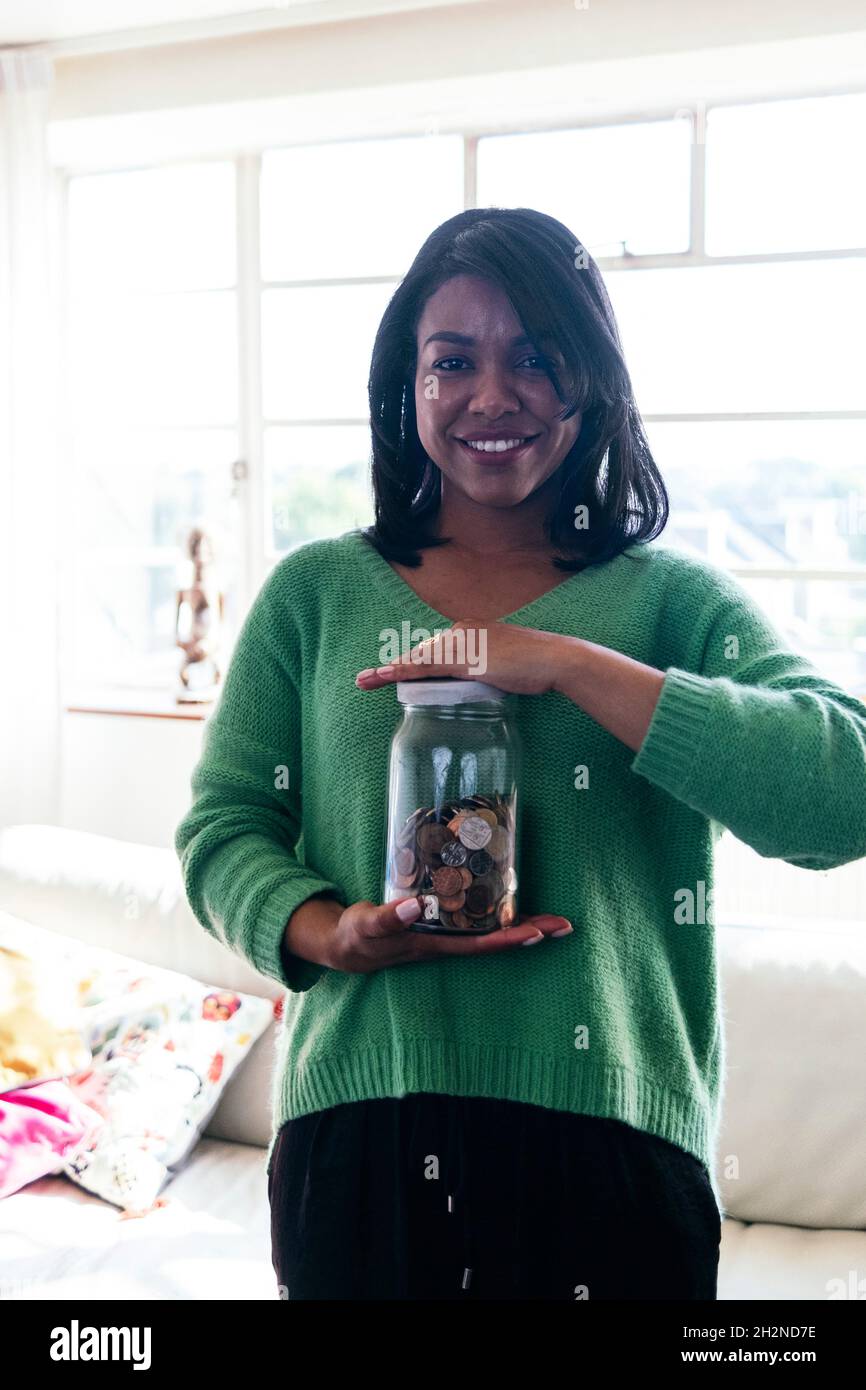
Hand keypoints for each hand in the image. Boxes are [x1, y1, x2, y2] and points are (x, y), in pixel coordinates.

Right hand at [286, 893, 572, 974]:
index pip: (482, 944)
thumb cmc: (357, 936)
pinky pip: (476, 916)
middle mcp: (448, 941)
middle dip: (531, 931)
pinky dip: (497, 907)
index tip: (541, 931)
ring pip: (491, 928)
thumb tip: (417, 905)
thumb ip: (390, 917)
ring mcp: (446, 933)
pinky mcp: (440, 921)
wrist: (344, 944)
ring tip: (554, 915)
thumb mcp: (368, 926)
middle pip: (497, 938)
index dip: (511, 937)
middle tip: (566, 924)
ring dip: (522, 921)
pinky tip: (512, 896)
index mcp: (436, 945)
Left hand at [355, 619, 566, 696]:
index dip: (411, 663)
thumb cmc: (537, 665)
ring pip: (418, 658)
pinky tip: (386, 676)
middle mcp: (462, 631)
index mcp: (470, 630)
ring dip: (389, 670)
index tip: (393, 672)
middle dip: (393, 666)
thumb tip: (475, 684)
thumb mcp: (505, 665)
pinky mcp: (466, 658)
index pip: (434, 649)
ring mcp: (463, 643)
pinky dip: (404, 671)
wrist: (556, 659)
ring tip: (365, 681)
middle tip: (366, 678)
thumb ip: (486, 670)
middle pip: (420, 652)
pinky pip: (427, 666)